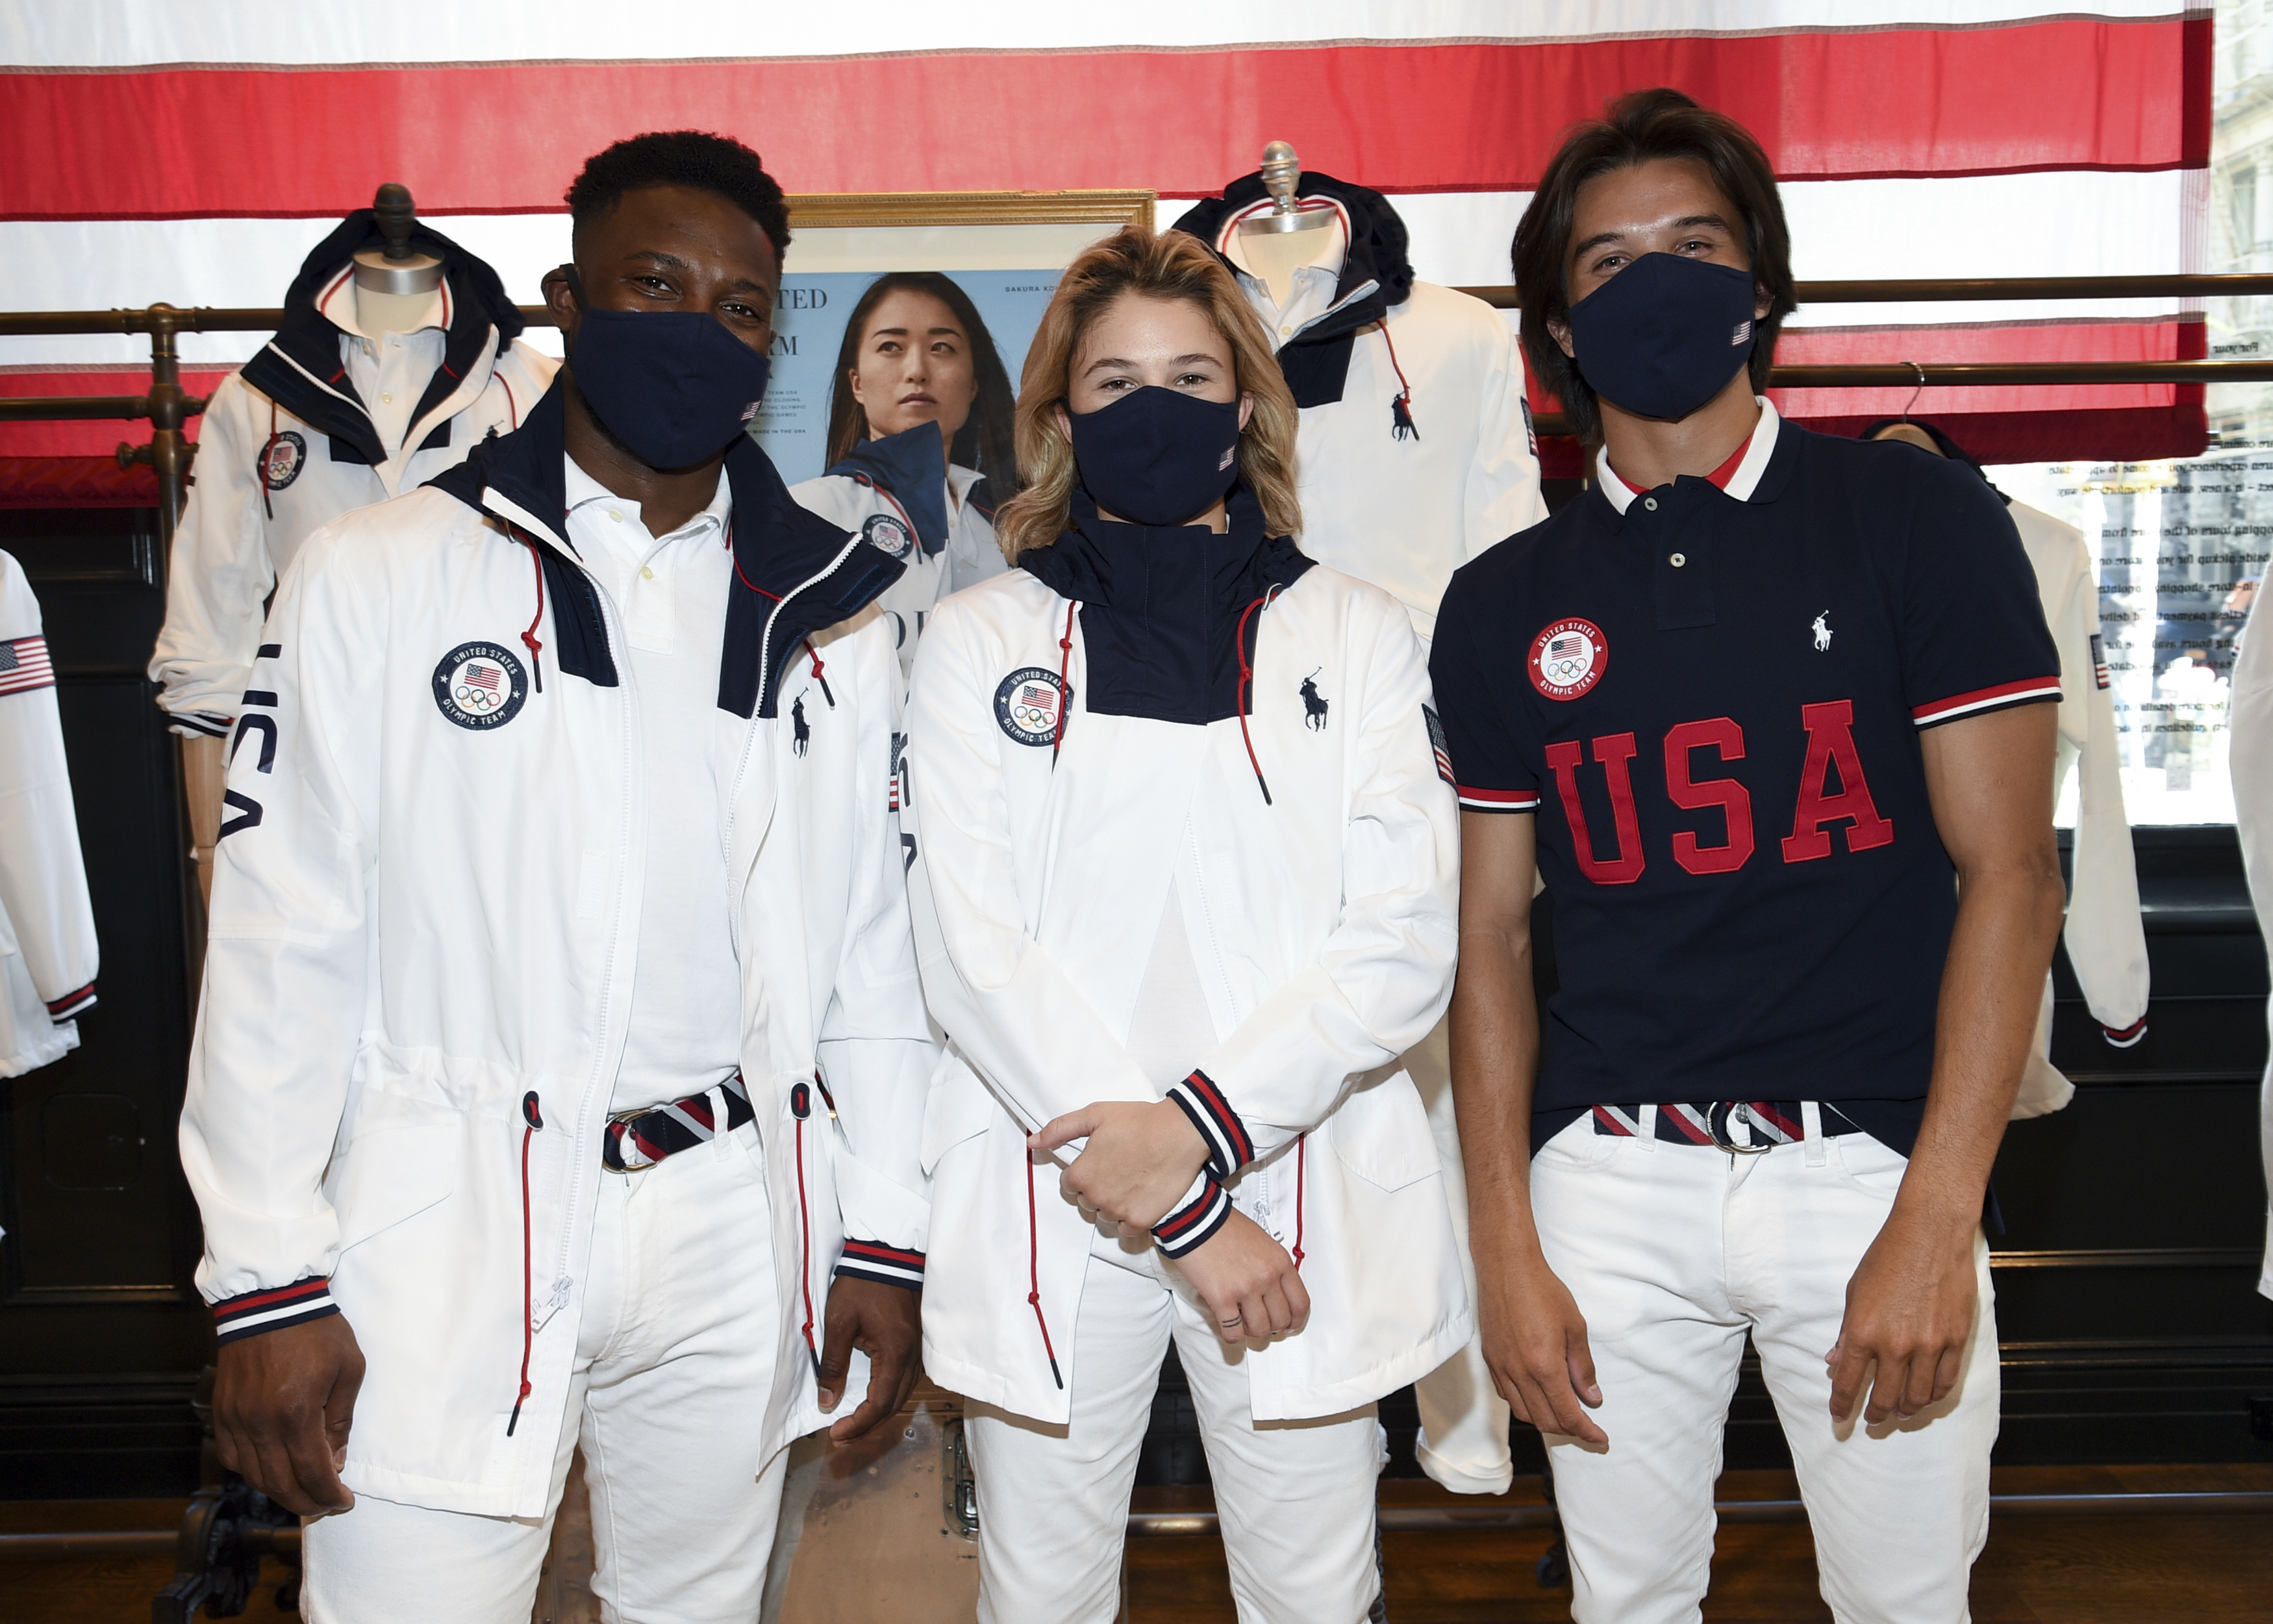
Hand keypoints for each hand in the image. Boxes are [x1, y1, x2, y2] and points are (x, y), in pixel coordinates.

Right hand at [213, 1314, 365, 1515]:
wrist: (270, 1300)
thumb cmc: (316, 1330)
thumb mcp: (348, 1370)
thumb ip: (340, 1421)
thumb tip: (335, 1460)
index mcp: (295, 1413)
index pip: (312, 1473)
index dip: (329, 1495)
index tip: (344, 1502)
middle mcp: (260, 1423)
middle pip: (280, 1484)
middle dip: (307, 1502)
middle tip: (326, 1506)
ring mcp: (236, 1419)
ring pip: (253, 1476)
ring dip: (279, 1491)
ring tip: (303, 1493)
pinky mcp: (222, 1412)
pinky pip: (232, 1457)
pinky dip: (251, 1471)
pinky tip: (271, 1470)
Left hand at [817, 1276, 922, 1441]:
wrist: (886, 1253)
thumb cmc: (862, 1284)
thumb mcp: (838, 1323)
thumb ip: (832, 1365)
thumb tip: (827, 1400)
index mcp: (894, 1353)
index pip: (879, 1404)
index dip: (858, 1424)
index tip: (836, 1433)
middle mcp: (912, 1355)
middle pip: (895, 1404)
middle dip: (868, 1423)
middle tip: (843, 1432)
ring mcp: (918, 1347)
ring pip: (904, 1392)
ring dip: (881, 1409)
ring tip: (857, 1418)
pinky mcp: (917, 1338)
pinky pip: (909, 1376)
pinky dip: (892, 1392)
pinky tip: (878, 1392)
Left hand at [1032, 1099, 1209, 1234]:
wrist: (1180, 1132)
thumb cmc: (1138, 1120)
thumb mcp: (1095, 1115)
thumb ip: (1060, 1129)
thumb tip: (1032, 1142)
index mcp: (1082, 1174)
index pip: (1069, 1186)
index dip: (1083, 1173)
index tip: (1099, 1162)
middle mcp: (1096, 1197)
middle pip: (1086, 1203)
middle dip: (1096, 1190)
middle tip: (1116, 1170)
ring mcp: (1119, 1212)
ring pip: (1104, 1217)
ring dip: (1111, 1205)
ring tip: (1129, 1183)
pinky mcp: (1141, 1221)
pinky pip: (1124, 1230)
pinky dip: (1128, 1218)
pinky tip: (1139, 1198)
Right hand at [1169, 1210, 1310, 1346]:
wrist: (1197, 1220)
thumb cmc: (1225, 1226)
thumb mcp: (1263, 1241)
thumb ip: (1273, 1266)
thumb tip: (1276, 1290)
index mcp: (1280, 1262)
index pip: (1300, 1303)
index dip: (1296, 1320)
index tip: (1290, 1324)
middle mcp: (1267, 1277)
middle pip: (1281, 1320)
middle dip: (1273, 1326)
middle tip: (1263, 1322)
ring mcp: (1245, 1289)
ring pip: (1260, 1329)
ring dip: (1252, 1330)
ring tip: (1243, 1321)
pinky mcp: (1222, 1298)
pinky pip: (1233, 1332)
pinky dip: (1232, 1335)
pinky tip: (1228, 1326)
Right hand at [1475, 1244, 1604, 1444]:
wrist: (1506, 1267)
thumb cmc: (1543, 1291)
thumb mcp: (1575, 1327)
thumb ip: (1583, 1367)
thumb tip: (1592, 1397)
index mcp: (1544, 1366)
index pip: (1568, 1415)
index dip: (1587, 1432)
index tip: (1600, 1438)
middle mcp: (1519, 1373)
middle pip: (1545, 1421)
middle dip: (1569, 1430)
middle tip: (1587, 1428)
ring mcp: (1501, 1368)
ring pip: (1523, 1413)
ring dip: (1546, 1420)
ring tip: (1564, 1413)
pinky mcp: (1490, 1360)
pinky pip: (1507, 1395)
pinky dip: (1525, 1404)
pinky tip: (1537, 1394)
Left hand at [1828, 1201, 1980, 1425]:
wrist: (1931, 1233)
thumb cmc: (1888, 1257)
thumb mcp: (1855, 1291)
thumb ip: (1847, 1330)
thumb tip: (1834, 1359)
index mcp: (1864, 1331)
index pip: (1847, 1382)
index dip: (1841, 1405)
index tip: (1839, 1417)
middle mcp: (1896, 1344)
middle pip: (1884, 1398)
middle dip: (1875, 1415)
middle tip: (1871, 1420)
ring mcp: (1929, 1345)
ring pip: (1918, 1397)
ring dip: (1906, 1410)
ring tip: (1899, 1412)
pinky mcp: (1957, 1340)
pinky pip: (1946, 1382)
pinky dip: (1935, 1396)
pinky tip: (1926, 1397)